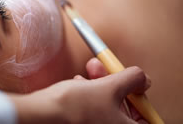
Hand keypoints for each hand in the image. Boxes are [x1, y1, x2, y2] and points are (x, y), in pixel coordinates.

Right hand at [10, 64, 149, 123]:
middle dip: (116, 84)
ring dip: (100, 84)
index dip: (141, 102)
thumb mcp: (110, 87)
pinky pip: (92, 108)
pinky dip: (88, 93)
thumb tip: (142, 78)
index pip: (145, 121)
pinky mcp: (81, 123)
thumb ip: (132, 80)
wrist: (42, 113)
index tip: (135, 88)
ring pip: (106, 105)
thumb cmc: (75, 106)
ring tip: (90, 69)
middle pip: (124, 109)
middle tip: (109, 69)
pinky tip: (79, 81)